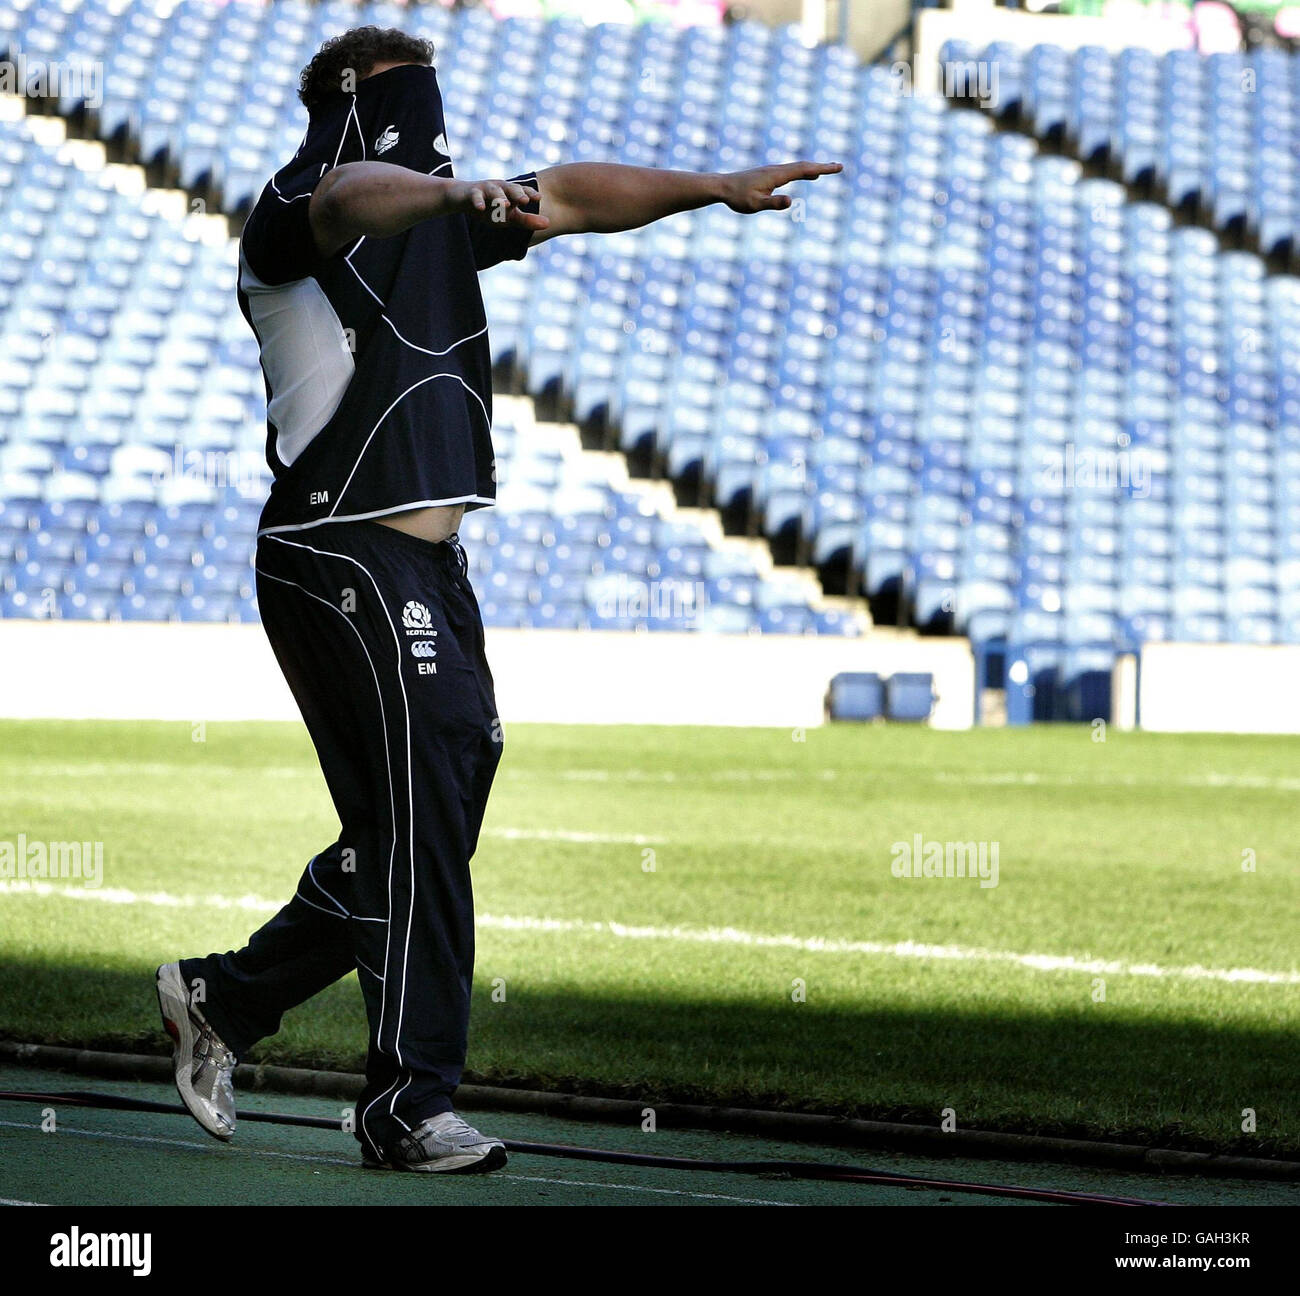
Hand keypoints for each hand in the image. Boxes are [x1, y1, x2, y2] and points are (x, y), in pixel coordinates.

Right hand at [448, 177, 549, 231]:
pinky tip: (480, 208)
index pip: (522, 191)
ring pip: (494, 191)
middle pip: (510, 188)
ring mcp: (485, 189)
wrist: (461, 198)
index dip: (530, 193)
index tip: (538, 198)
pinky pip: (475, 196)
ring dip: (499, 197)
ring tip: (505, 205)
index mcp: (510, 192)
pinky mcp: (471, 193)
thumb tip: (549, 223)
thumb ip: (527, 220)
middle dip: (517, 193)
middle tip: (525, 200)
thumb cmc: (489, 208)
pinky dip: (477, 201)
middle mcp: (500, 188)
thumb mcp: (509, 216)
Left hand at [719, 160, 841, 213]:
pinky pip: (791, 170)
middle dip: (822, 167)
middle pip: (804, 166)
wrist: (722, 186)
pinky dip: (804, 170)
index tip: (837, 168)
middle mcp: (777, 169)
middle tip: (839, 167)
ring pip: (798, 167)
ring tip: (827, 170)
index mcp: (777, 175)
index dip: (822, 169)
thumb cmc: (738, 198)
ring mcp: (773, 171)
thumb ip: (773, 203)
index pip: (804, 170)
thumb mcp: (755, 205)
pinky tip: (807, 174)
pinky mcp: (769, 174)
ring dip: (814, 168)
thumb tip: (791, 202)